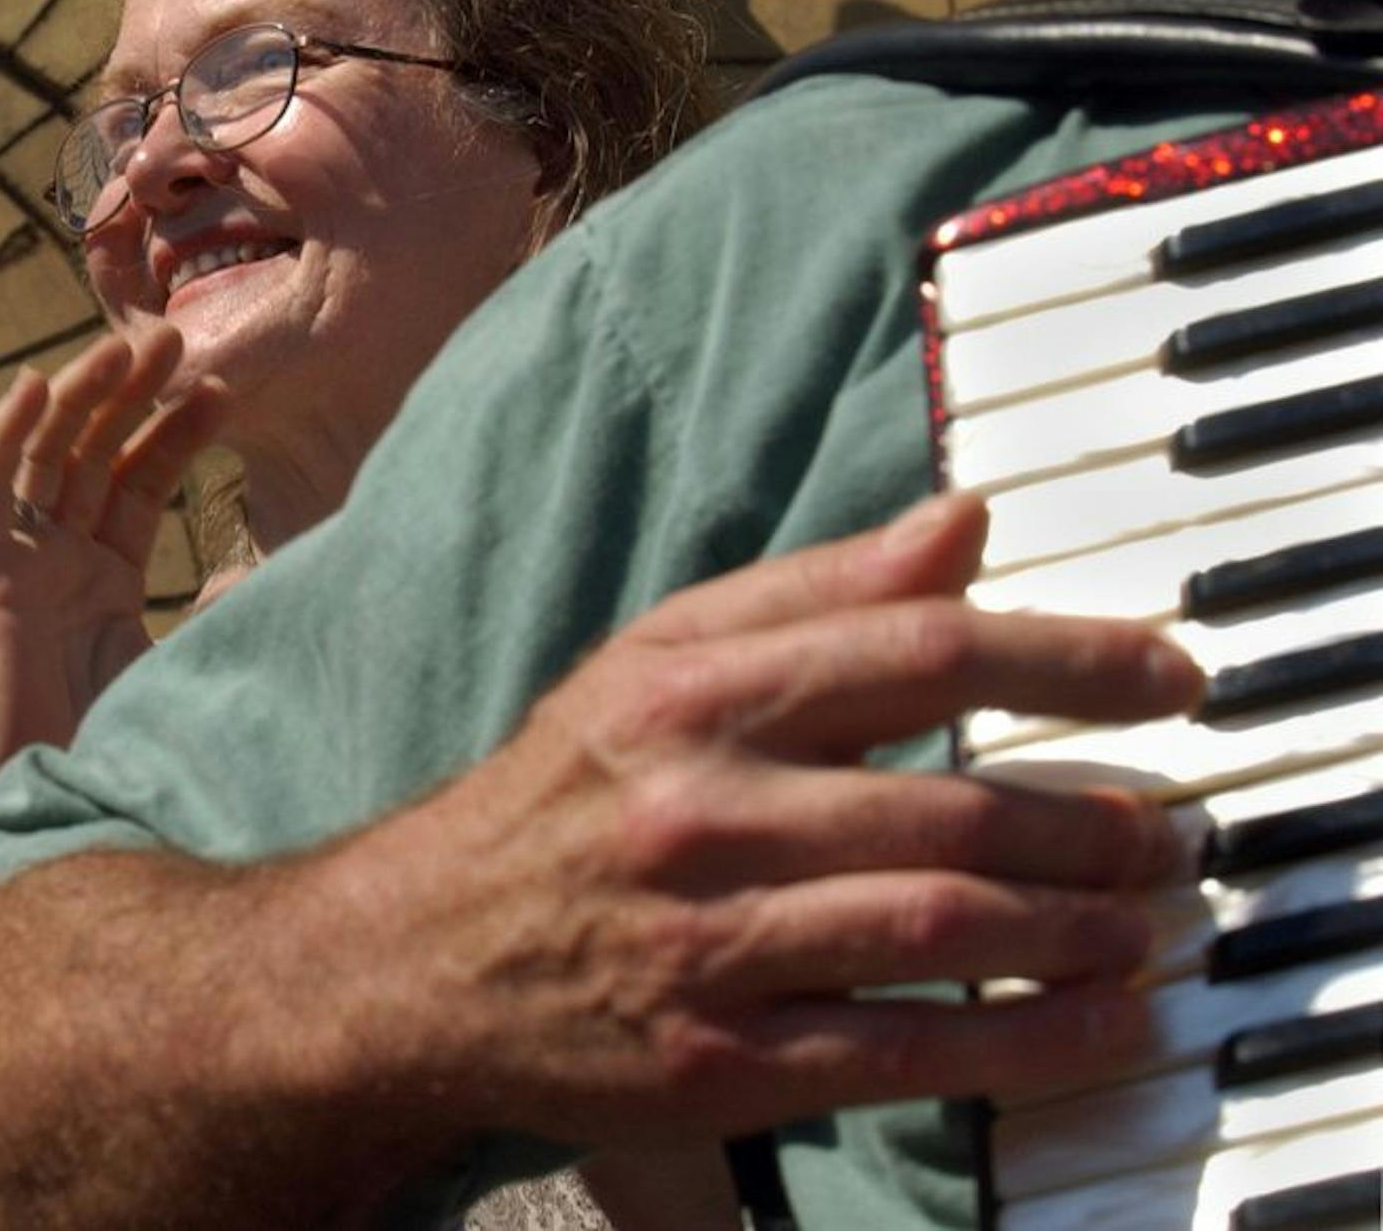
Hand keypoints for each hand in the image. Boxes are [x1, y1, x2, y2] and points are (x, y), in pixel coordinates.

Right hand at [0, 324, 228, 767]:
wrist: (42, 798)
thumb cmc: (109, 744)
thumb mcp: (179, 661)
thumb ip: (219, 616)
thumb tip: (285, 581)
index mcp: (103, 576)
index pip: (139, 480)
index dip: (177, 432)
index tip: (225, 389)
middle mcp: (56, 558)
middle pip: (94, 452)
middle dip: (133, 392)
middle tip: (176, 335)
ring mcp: (15, 561)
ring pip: (44, 453)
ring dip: (81, 394)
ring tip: (127, 344)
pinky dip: (3, 434)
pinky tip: (33, 383)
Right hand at [337, 492, 1199, 1148]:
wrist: (417, 959)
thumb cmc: (556, 799)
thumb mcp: (656, 662)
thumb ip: (815, 592)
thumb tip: (966, 524)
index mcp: (687, 693)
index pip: (915, 651)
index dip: (1064, 660)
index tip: (1167, 676)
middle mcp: (697, 809)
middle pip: (945, 803)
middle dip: (1088, 822)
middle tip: (1164, 835)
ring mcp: (706, 941)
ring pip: (935, 926)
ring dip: (1075, 927)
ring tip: (1143, 923)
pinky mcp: (714, 1059)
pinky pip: (898, 1052)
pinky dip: (1020, 1042)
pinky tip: (1097, 1025)